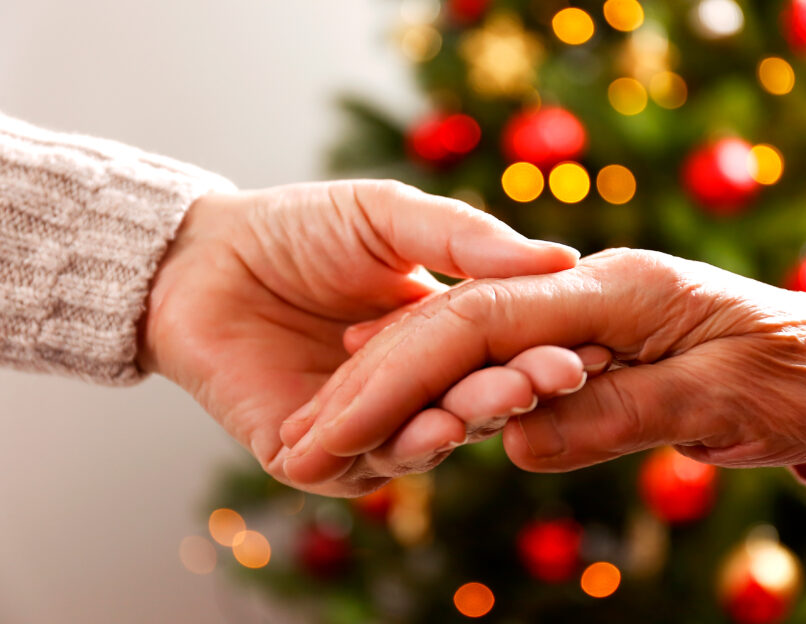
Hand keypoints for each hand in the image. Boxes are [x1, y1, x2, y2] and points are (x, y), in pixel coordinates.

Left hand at [136, 180, 583, 495]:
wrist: (199, 255)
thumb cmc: (298, 229)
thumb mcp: (391, 216)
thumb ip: (466, 238)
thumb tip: (562, 259)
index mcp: (433, 339)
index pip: (496, 357)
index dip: (536, 351)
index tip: (582, 341)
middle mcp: (403, 391)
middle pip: (470, 404)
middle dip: (513, 390)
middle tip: (556, 374)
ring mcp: (357, 426)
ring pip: (424, 441)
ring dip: (467, 421)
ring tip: (502, 398)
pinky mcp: (305, 454)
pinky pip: (358, 465)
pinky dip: (396, 449)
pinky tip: (432, 429)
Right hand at [304, 248, 805, 474]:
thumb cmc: (798, 376)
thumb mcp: (721, 397)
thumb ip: (617, 411)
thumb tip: (524, 440)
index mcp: (613, 288)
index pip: (478, 323)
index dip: (404, 374)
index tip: (337, 426)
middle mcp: (586, 294)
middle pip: (458, 329)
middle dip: (380, 382)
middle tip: (305, 437)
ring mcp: (585, 318)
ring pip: (469, 347)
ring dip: (401, 389)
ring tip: (331, 428)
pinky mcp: (590, 348)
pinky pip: (502, 368)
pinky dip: (451, 392)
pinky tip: (407, 411)